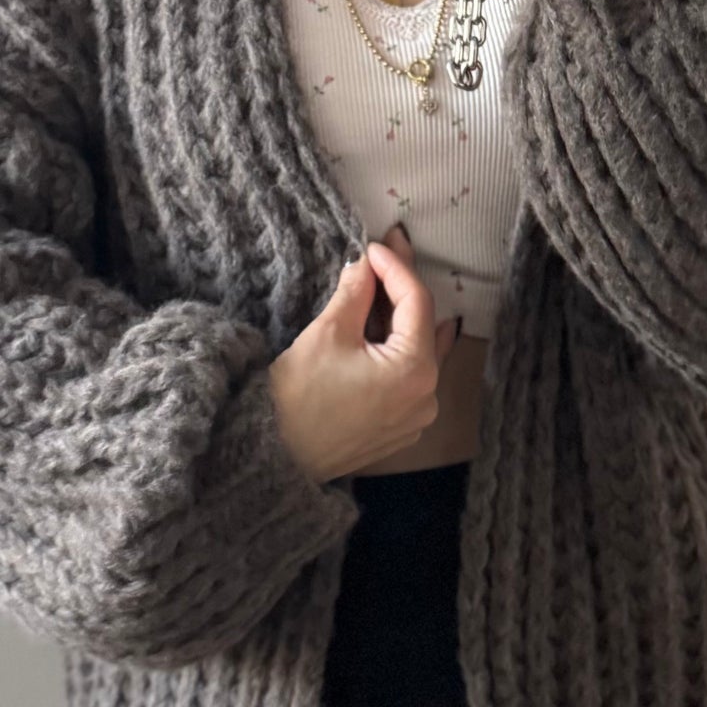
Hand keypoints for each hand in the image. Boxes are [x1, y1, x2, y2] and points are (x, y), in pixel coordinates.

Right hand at [268, 225, 459, 484]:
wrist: (278, 461)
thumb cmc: (299, 398)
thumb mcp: (327, 335)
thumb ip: (355, 294)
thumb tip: (365, 265)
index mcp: (415, 370)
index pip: (417, 302)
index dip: (396, 267)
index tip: (375, 245)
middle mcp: (428, 396)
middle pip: (422, 327)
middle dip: (401, 289)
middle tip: (385, 254)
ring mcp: (417, 417)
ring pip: (417, 353)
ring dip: (400, 320)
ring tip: (383, 286)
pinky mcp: (400, 430)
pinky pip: (407, 380)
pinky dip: (396, 352)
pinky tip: (382, 331)